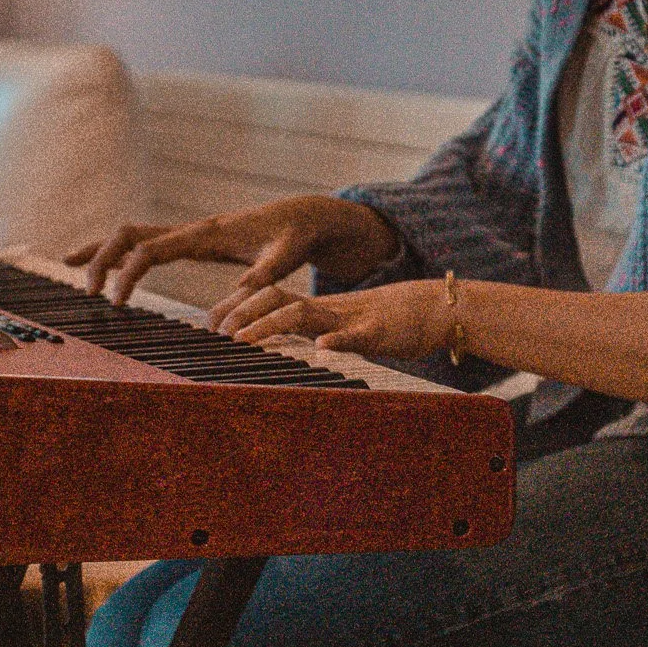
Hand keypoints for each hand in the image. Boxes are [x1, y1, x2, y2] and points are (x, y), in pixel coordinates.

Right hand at [65, 195, 399, 305]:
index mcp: (205, 235)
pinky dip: (120, 252)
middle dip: (101, 258)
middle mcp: (191, 230)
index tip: (115, 303)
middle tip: (86, 292)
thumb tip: (229, 311)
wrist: (304, 217)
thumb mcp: (283, 262)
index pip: (150, 250)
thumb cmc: (295, 238)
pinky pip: (146, 242)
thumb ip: (259, 282)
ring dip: (102, 249)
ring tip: (69, 266)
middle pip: (129, 234)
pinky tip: (105, 268)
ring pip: (132, 233)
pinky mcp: (192, 241)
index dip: (128, 274)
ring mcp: (188, 234)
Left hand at [220, 279, 451, 359]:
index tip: (211, 325)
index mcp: (319, 309)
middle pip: (276, 299)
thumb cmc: (390, 323)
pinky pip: (357, 335)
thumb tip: (295, 347)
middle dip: (242, 314)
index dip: (240, 308)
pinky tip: (322, 348)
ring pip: (305, 314)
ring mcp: (351, 318)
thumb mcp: (346, 330)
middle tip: (215, 333)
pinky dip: (338, 341)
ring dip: (270, 325)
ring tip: (244, 341)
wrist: (436, 308)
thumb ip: (319, 334)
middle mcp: (328, 310)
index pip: (270, 298)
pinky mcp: (380, 332)